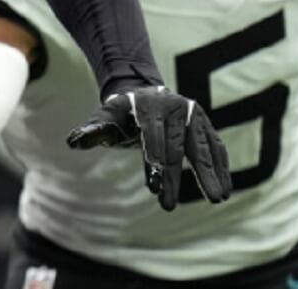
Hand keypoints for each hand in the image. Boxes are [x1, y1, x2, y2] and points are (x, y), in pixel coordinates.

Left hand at [66, 85, 231, 210]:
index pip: (153, 137)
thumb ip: (93, 129)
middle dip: (175, 177)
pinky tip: (224, 189)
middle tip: (171, 205)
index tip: (155, 190)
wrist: (143, 92)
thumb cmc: (121, 111)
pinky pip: (215, 146)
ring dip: (210, 173)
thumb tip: (73, 141)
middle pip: (177, 145)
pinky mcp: (205, 124)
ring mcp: (194, 114)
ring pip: (203, 146)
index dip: (154, 163)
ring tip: (217, 199)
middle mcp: (176, 107)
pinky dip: (221, 167)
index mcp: (150, 105)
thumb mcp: (106, 116)